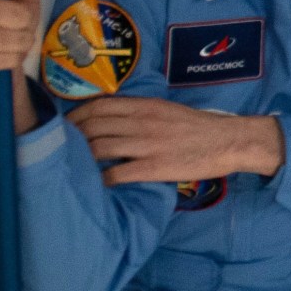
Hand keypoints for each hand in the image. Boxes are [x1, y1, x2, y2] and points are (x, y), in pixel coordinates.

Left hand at [68, 98, 282, 186]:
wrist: (228, 141)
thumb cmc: (199, 127)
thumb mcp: (168, 109)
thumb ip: (140, 112)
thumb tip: (111, 119)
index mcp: (146, 106)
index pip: (99, 106)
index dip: (76, 116)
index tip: (66, 126)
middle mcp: (142, 122)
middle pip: (93, 127)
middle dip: (72, 138)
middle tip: (62, 148)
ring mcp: (147, 145)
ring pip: (99, 148)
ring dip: (82, 158)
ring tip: (75, 166)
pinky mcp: (153, 168)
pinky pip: (116, 174)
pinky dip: (101, 179)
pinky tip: (96, 184)